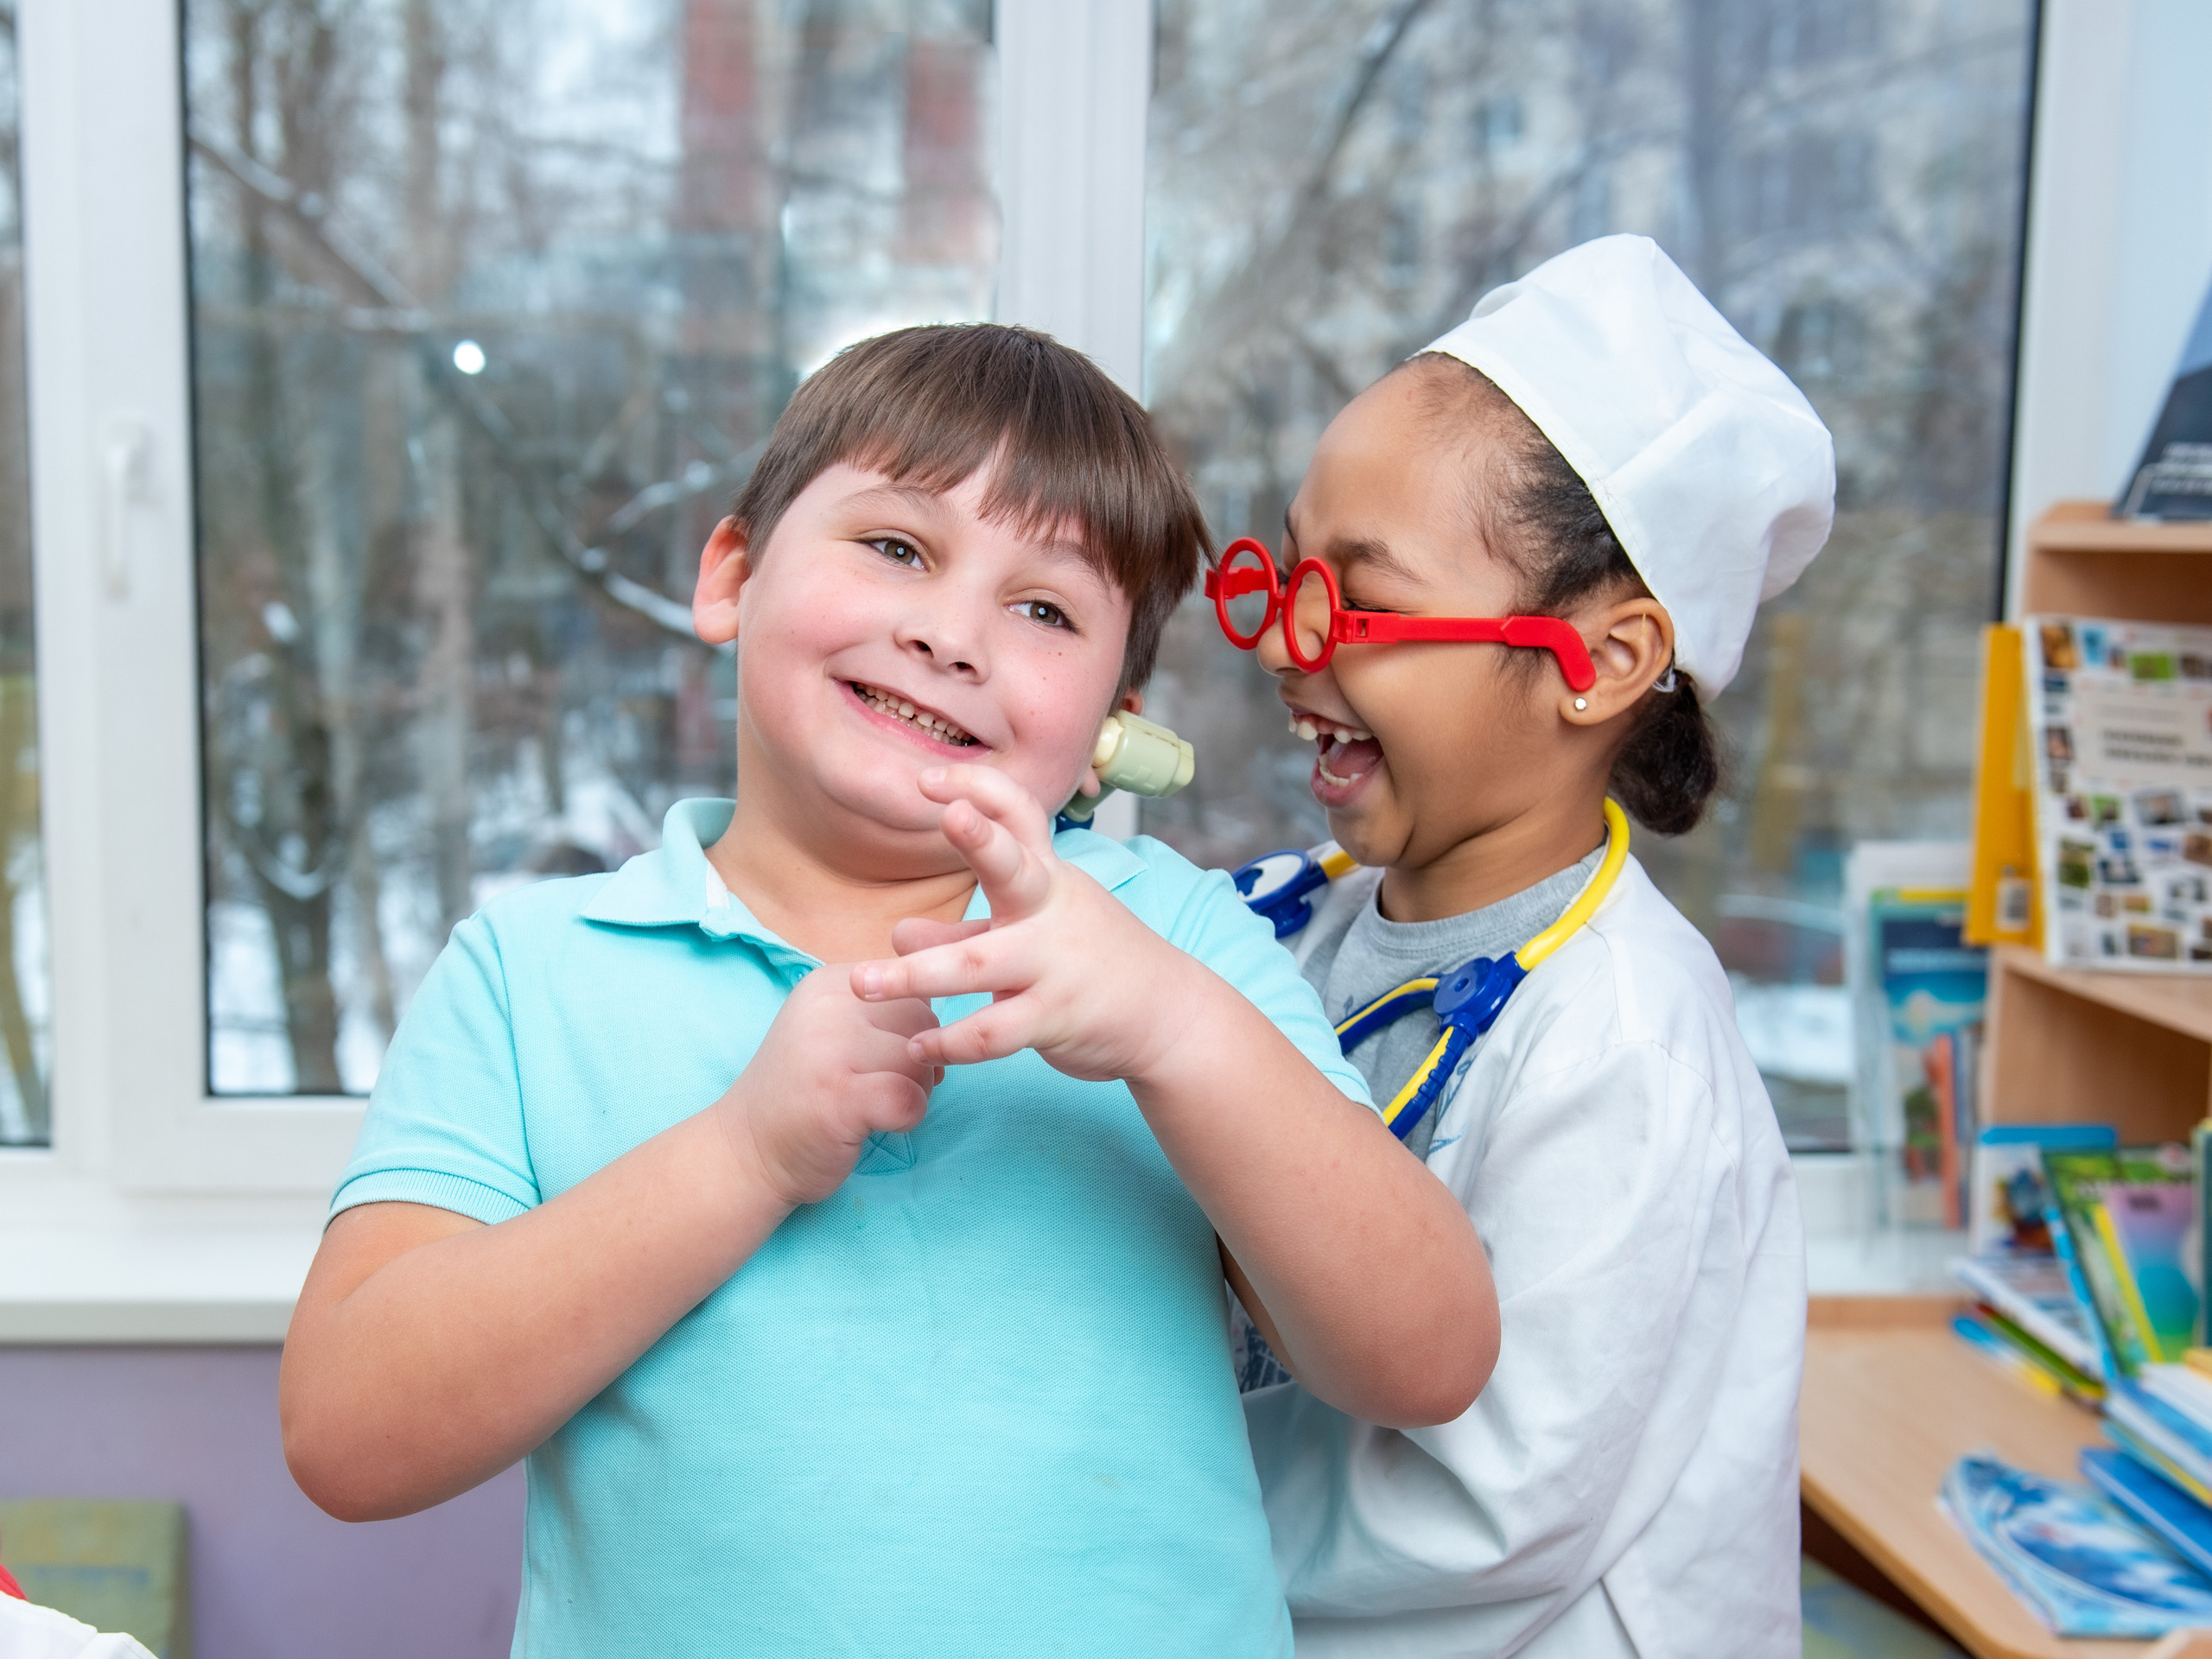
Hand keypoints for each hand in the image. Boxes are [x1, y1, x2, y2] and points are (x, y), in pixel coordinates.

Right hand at [715, 967, 940, 1205]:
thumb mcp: (833, 1031)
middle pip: (923, 1020)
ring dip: (916, 1090)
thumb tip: (952, 1020)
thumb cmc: (804, 1093)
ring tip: (879, 1104)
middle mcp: (827, 1006)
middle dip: (921, 1059)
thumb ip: (881, 1012)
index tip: (885, 1056)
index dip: (915, 1027)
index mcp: (829, 983)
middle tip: (890, 1085)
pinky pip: (911, 1099)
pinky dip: (907, 1119)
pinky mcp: (839, 1097)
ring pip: (921, 1059)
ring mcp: (830, 1050)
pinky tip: (876, 1124)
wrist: (746, 1151)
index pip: (910, 984)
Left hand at [850, 765, 1205, 1084]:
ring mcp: (1055, 965)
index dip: (979, 790)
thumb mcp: (1033, 932)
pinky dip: (952, 1041)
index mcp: (1048, 878)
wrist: (1168, 1016)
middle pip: (1013, 869)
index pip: (1019, 815)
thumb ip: (964, 932)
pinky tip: (918, 1047)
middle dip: (980, 840)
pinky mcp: (1056, 1018)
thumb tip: (899, 932)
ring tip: (861, 984)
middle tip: (948, 816)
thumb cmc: (1092, 962)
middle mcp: (1052, 911)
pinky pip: (995, 1032)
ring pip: (979, 964)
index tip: (929, 781)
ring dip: (917, 974)